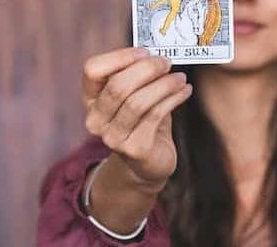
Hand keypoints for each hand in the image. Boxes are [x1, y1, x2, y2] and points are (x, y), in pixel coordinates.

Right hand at [82, 46, 192, 190]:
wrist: (149, 164)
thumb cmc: (143, 123)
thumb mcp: (134, 96)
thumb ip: (137, 77)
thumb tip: (157, 54)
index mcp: (91, 100)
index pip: (93, 70)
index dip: (119, 57)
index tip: (145, 53)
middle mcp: (96, 121)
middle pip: (117, 86)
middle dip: (146, 70)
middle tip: (167, 62)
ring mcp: (113, 138)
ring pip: (138, 102)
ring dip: (163, 85)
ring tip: (180, 78)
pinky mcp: (135, 149)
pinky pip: (155, 116)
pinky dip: (173, 99)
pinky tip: (185, 91)